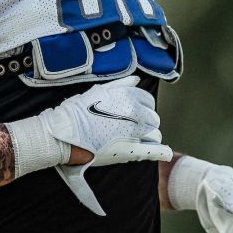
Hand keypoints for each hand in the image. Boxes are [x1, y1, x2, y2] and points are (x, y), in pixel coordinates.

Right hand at [40, 75, 169, 165]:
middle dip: (145, 123)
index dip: (142, 109)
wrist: (66, 134)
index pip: (148, 102)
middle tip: (131, 128)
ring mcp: (135, 132)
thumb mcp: (99, 91)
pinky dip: (162, 152)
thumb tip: (137, 80)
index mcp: (129, 97)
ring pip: (154, 134)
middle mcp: (136, 112)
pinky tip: (166, 153)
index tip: (134, 114)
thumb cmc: (78, 111)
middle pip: (152, 119)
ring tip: (136, 140)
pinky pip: (154, 150)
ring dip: (148, 137)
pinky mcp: (131, 150)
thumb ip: (121, 84)